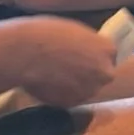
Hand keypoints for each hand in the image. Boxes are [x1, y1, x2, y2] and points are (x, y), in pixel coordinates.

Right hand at [4, 16, 118, 108]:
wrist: (24, 53)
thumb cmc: (46, 34)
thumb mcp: (74, 31)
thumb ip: (87, 45)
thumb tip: (87, 53)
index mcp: (107, 49)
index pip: (110, 55)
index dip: (96, 56)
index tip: (84, 56)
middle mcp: (104, 73)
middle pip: (100, 75)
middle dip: (88, 72)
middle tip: (69, 67)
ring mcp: (89, 91)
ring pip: (85, 89)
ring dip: (75, 85)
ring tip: (55, 75)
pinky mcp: (72, 103)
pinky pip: (70, 98)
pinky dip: (62, 93)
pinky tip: (47, 83)